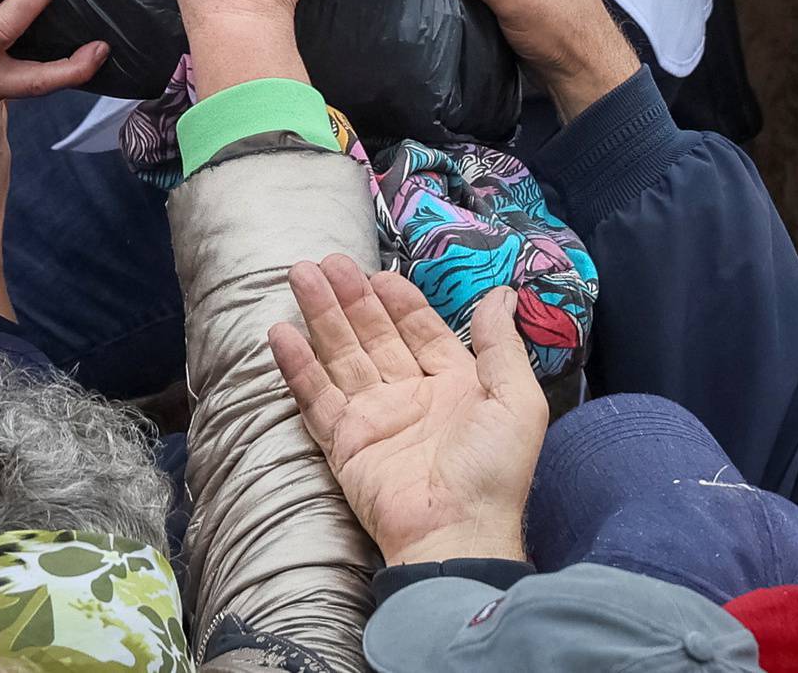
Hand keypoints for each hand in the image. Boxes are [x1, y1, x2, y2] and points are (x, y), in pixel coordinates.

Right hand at [270, 255, 546, 565]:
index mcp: (454, 384)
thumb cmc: (493, 470)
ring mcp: (373, 418)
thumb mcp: (516, 402)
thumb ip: (501, 346)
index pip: (419, 330)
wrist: (456, 535)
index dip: (398, 300)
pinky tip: (280, 334)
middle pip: (373, 335)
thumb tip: (501, 294)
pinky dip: (298, 366)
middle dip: (349, 298)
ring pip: (341, 355)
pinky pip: (316, 396)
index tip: (377, 272)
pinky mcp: (343, 442)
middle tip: (324, 262)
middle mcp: (410, 395)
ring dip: (319, 316)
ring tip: (298, 277)